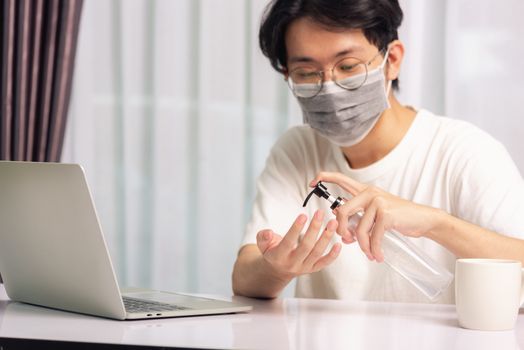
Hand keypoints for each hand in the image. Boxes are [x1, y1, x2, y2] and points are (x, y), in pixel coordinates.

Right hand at [256, 210, 340, 279]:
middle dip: (314, 228)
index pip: (288, 242)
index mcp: (279, 256)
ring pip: (317, 252)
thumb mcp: (262, 244)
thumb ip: (263, 236)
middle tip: (320, 213)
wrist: (278, 270)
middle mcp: (292, 263)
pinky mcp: (313, 269)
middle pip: (306, 246)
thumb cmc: (272, 252)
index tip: (303, 215)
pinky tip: (339, 243)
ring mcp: (304, 267)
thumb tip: (269, 232)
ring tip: (333, 222)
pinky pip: (324, 263)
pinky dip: (333, 255)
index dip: (296, 229)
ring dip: (326, 237)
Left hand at [310, 172, 439, 261]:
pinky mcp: (386, 213)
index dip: (324, 177)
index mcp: (364, 191)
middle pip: (342, 212)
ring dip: (362, 245)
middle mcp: (369, 193)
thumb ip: (358, 218)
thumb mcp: (375, 214)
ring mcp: (378, 201)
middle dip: (341, 230)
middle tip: (348, 241)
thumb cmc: (398, 217)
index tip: (312, 182)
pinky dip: (374, 249)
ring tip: (369, 253)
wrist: (422, 219)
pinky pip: (372, 236)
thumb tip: (342, 232)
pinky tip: (378, 255)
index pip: (341, 179)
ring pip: (358, 229)